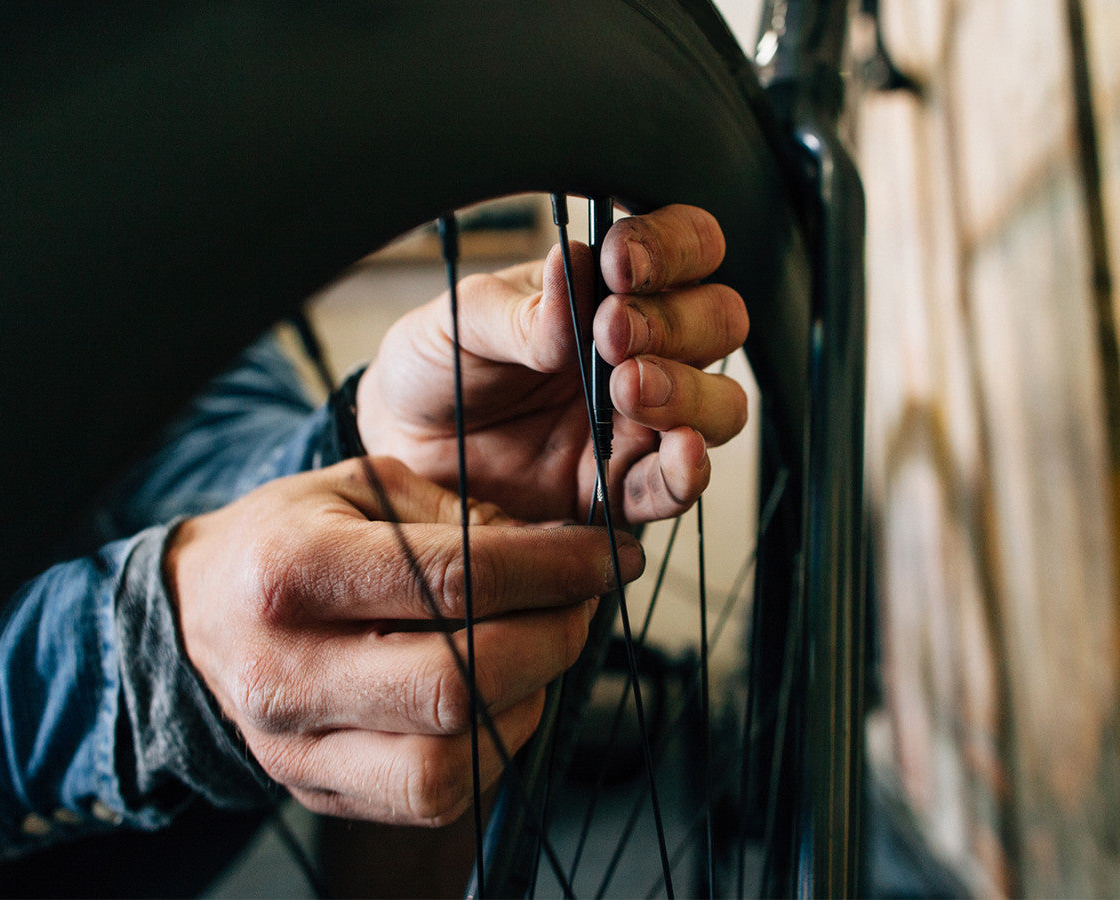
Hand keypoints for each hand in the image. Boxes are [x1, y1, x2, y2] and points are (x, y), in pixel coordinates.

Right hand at [166, 456, 643, 824]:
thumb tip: (561, 560)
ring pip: (449, 763)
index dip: (554, 569)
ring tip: (537, 652)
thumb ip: (459, 517)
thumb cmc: (290, 538)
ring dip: (526, 705)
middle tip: (581, 604)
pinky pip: (433, 797)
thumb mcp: (361, 486)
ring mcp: (296, 747)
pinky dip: (491, 748)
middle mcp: (285, 672)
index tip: (611, 555)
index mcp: (292, 572)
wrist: (197, 614)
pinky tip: (500, 696)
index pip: (453, 580)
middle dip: (552, 642)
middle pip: (458, 685)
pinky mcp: (318, 793)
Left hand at [356, 204, 749, 524]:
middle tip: (613, 333)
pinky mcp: (618, 488)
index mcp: (611, 288)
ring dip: (688, 392)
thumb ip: (524, 308)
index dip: (674, 247)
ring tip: (628, 388)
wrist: (400, 443)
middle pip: (719, 322)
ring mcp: (639, 421)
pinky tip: (678, 451)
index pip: (688, 247)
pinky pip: (676, 486)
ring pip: (719, 404)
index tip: (621, 264)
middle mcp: (643, 349)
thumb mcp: (464, 319)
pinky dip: (688, 471)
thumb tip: (576, 272)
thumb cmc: (438, 363)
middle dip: (676, 322)